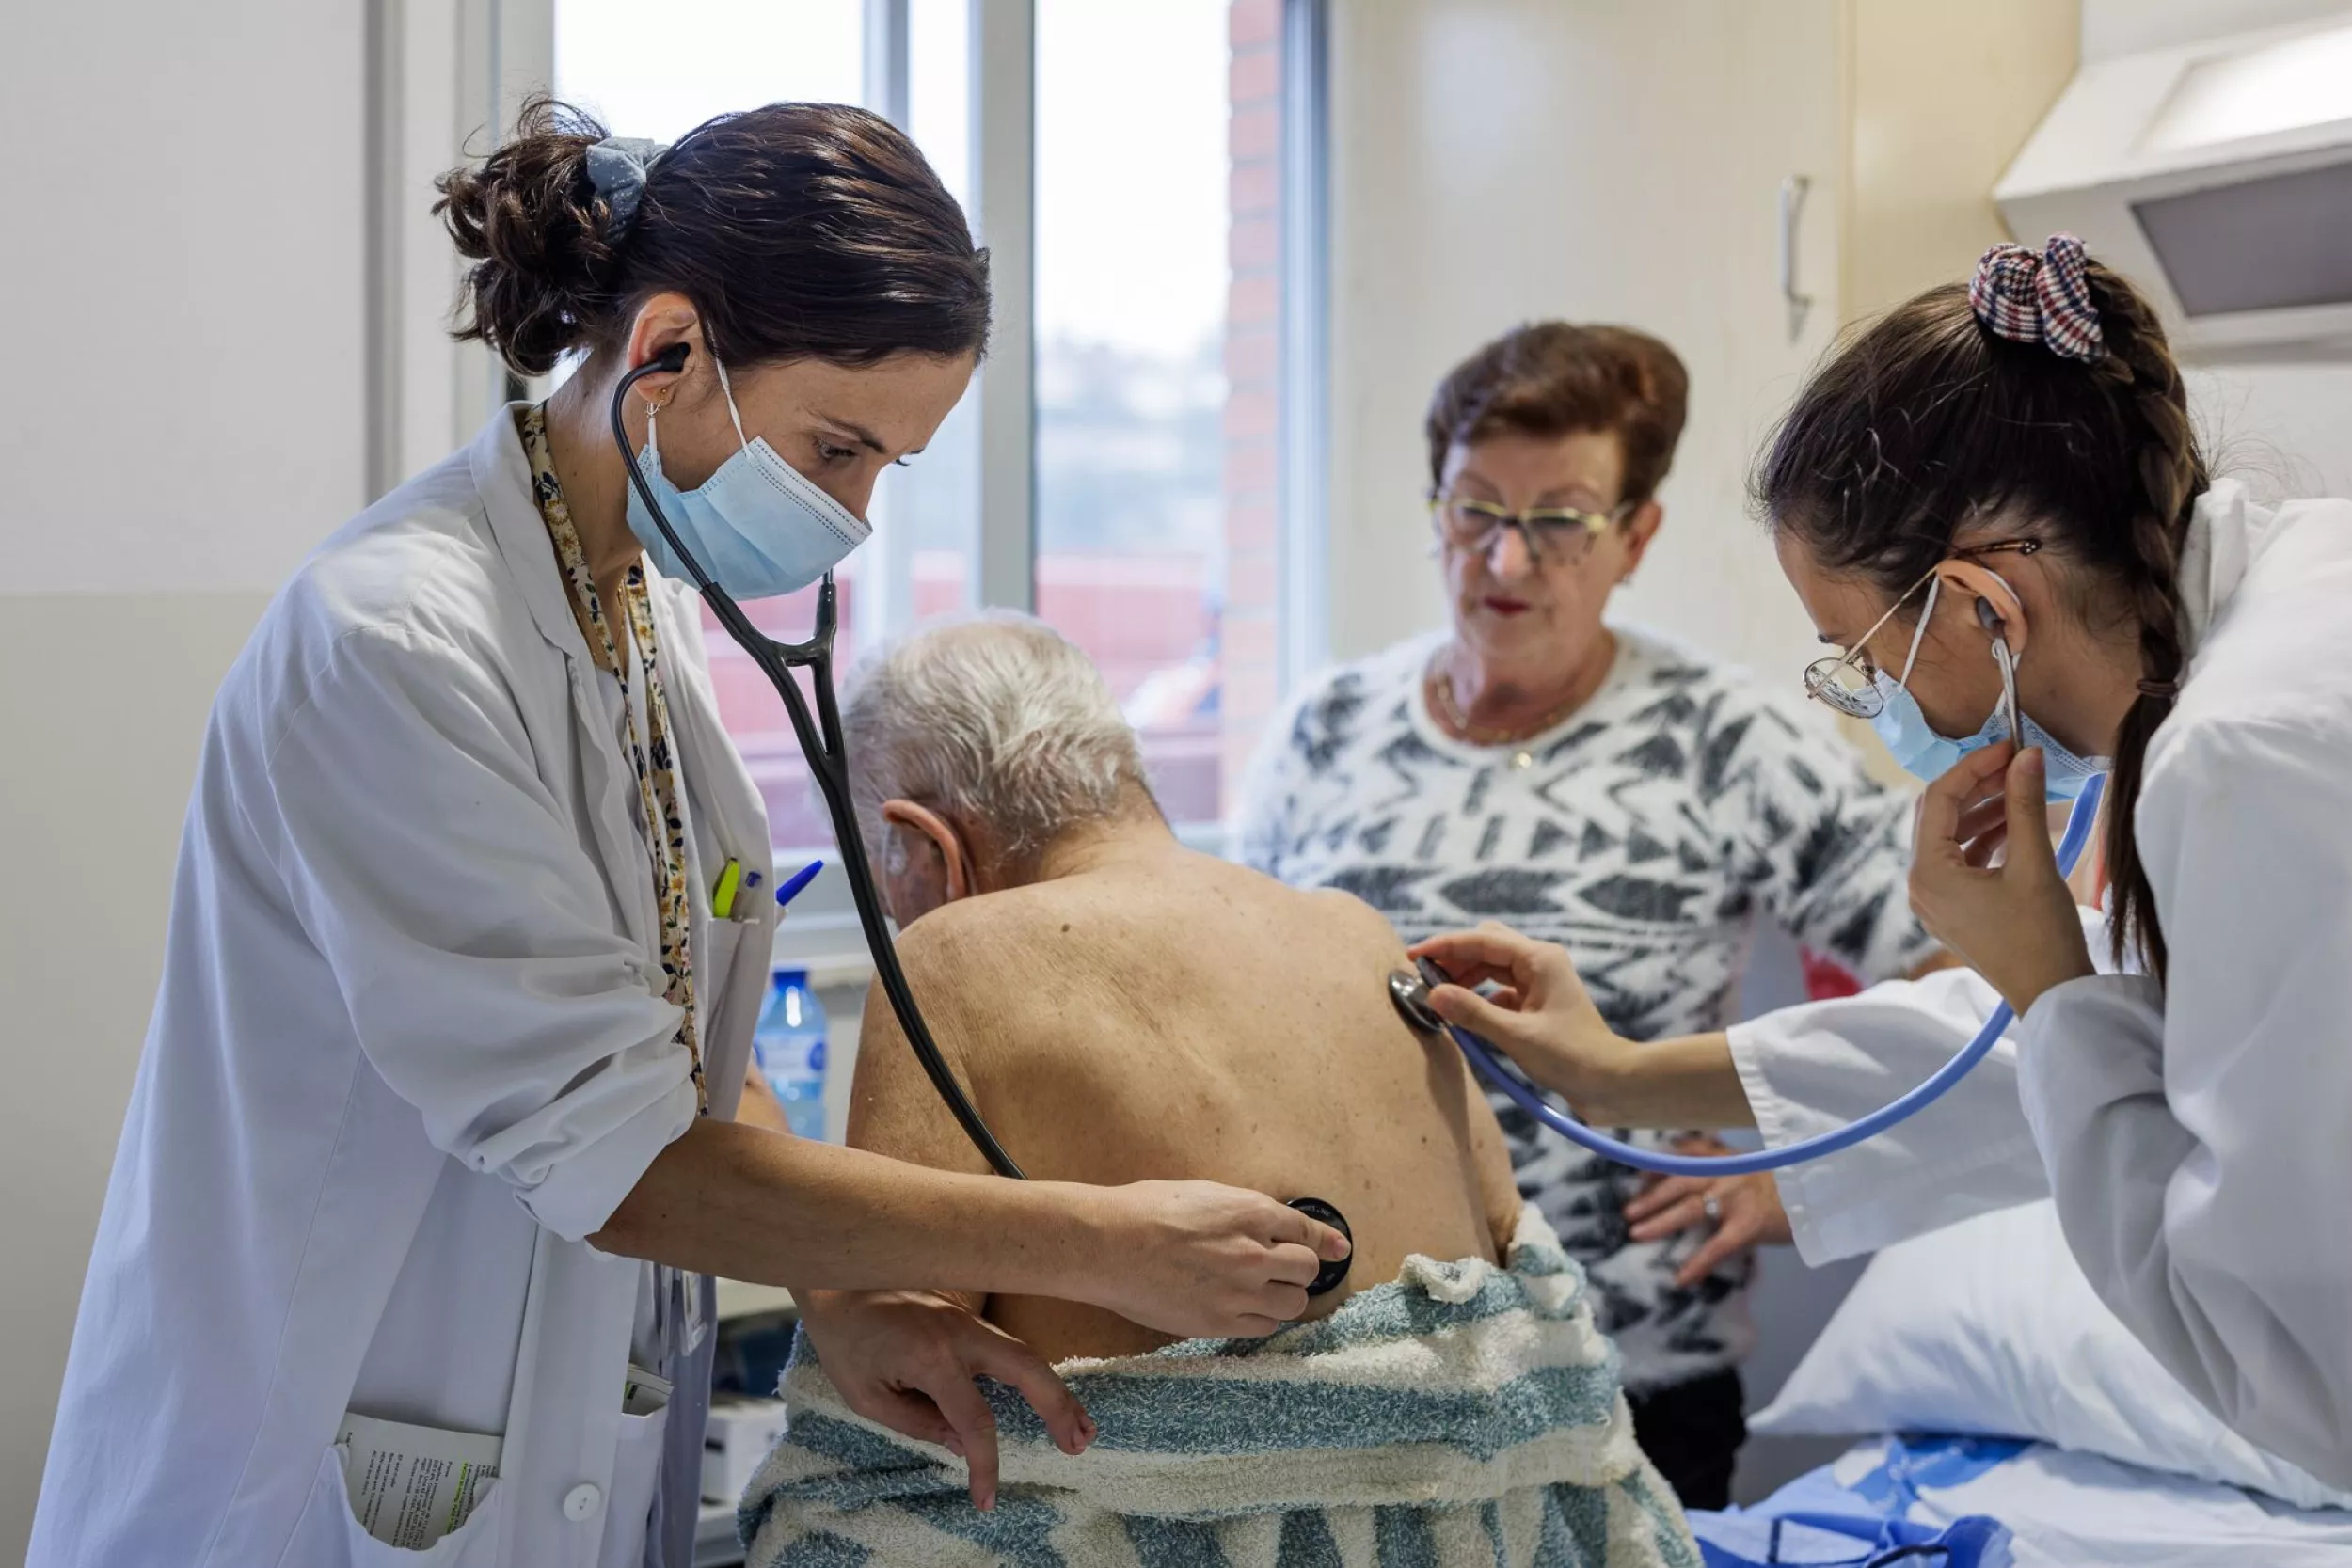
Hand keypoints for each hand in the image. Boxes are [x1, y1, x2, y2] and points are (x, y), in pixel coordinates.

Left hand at [794, 1288, 1094, 1510]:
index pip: (974, 1421)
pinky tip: (1044, 1394)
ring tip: (1080, 1427)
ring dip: (1055, 1391)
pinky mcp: (965, 1316)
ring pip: (1024, 1354)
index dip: (986, 1465)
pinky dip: (1032, 1373)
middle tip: (1079, 1445)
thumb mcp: (867, 1396)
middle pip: (1027, 1369)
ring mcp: (967, 1320)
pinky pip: (1006, 1347)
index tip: (987, 1499)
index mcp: (932, 1359)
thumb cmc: (844, 1339)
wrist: (837, 1277)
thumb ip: (918, 1423)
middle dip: (1058, 1409)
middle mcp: (960, 1334)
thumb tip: (961, 1442)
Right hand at [1070, 1181, 1350, 1339]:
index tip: (1339, 1250)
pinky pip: (1262, 1328)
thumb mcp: (1205, 1194)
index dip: (1326, 1242)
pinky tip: (1239, 1309)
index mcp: (1251, 1213)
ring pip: (1292, 1303)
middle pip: (1306, 1270)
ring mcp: (1239, 1292)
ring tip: (1260, 1292)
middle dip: (1297, 1269)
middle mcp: (1254, 1253)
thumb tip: (1270, 1222)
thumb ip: (1244, 1211)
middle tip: (1279, 1270)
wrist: (1108, 1245)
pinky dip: (1259, 1319)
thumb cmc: (1146, 1210)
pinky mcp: (1219, 1323)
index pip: (1307, 1231)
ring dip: (1283, 1296)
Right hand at [1408, 923, 1636, 1115]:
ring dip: (1464, 980)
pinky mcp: (1536, 1006)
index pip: (1482, 940)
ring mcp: (1539, 984)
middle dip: (1453, 960)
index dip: (1445, 946)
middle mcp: (1539, 964)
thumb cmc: (1572, 1057)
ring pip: (1490, 970)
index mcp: (1539, 959)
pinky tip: (1466, 1018)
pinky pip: (1498, 993)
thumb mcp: (1516, 1036)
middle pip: (1485, 948)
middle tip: (1423, 978)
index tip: (1413, 956)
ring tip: (1440, 999)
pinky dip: (1478, 1001)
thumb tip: (1433, 994)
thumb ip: (1473, 1013)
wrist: (1611, 1083)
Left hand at [1623, 1135, 1792, 1287]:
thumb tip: (1686, 1176)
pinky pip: (1717, 1246)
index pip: (1682, 1156)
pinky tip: (1681, 1278)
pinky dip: (1697, 1263)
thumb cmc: (1782, 1185)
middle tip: (1627, 1213)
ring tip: (1637, 1234)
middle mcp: (1725, 1172)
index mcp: (1723, 1158)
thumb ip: (1719, 1165)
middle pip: (1677, 1183)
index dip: (1656, 1167)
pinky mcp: (1748, 1225)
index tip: (1636, 1178)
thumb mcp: (1748, 1165)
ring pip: (1689, 1209)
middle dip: (1649, 1198)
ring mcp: (1735, 1198)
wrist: (1818, 1195)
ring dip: (1660, 1222)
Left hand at [1910, 741, 2093, 1013]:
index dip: (1973, 766)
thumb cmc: (2041, 936)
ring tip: (2023, 789)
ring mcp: (1934, 900)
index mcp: (1927, 873)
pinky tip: (2018, 822)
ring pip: (1952, 837)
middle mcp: (1920, 886)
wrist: (2051, 995)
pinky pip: (1962, 860)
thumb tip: (2027, 755)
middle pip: (1940, 816)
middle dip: (1977, 785)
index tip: (2009, 747)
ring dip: (1984, 810)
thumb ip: (2025, 805)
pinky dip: (1986, 838)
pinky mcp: (1954, 909)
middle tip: (2016, 763)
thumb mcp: (2034, 864)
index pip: (1939, 799)